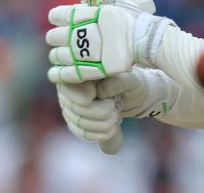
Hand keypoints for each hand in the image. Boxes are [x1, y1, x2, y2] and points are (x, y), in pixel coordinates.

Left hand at [46, 0, 175, 83]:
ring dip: (58, 55)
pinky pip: (64, 74)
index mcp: (80, 14)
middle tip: (65, 39)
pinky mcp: (85, 69)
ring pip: (57, 55)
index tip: (61, 19)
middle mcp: (75, 33)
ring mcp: (79, 53)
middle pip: (53, 37)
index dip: (58, 17)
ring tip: (63, 56)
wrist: (141, 38)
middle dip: (57, 37)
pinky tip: (56, 73)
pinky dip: (58, 74)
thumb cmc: (132, 18)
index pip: (57, 15)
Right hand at [57, 67, 178, 140]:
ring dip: (104, 123)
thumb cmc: (132, 83)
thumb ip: (117, 82)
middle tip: (115, 104)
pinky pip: (83, 133)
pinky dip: (101, 133)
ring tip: (115, 113)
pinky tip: (112, 127)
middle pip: (77, 108)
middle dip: (102, 111)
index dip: (82, 95)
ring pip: (80, 123)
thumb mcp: (131, 79)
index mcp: (82, 70)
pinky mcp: (76, 122)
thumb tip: (99, 91)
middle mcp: (70, 88)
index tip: (96, 95)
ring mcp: (71, 106)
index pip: (69, 86)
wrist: (134, 96)